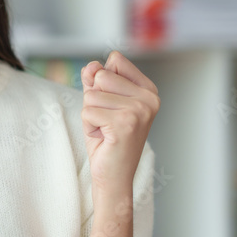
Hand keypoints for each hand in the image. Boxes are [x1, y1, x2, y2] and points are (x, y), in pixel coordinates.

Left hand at [80, 51, 159, 199]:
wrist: (113, 175)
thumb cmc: (106, 138)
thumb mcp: (100, 103)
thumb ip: (96, 81)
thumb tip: (91, 65)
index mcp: (148, 89)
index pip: (114, 60)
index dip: (102, 82)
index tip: (112, 106)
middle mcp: (149, 98)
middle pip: (100, 76)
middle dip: (94, 100)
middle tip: (107, 121)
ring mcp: (140, 110)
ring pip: (91, 95)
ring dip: (91, 115)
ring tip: (106, 130)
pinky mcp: (125, 123)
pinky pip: (87, 111)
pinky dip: (89, 127)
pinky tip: (104, 138)